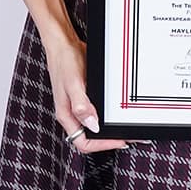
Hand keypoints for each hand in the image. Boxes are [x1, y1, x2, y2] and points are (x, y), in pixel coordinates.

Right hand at [44, 33, 128, 153]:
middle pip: (90, 137)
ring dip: (108, 129)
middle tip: (127, 136)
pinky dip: (107, 116)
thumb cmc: (64, 62)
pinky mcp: (85, 98)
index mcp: (66, 115)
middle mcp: (72, 114)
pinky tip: (116, 112)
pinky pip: (96, 112)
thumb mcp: (73, 84)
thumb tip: (92, 125)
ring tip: (125, 128)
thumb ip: (81, 106)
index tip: (118, 140)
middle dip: (108, 139)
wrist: (63, 44)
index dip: (101, 145)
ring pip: (94, 126)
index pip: (83, 142)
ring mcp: (79, 106)